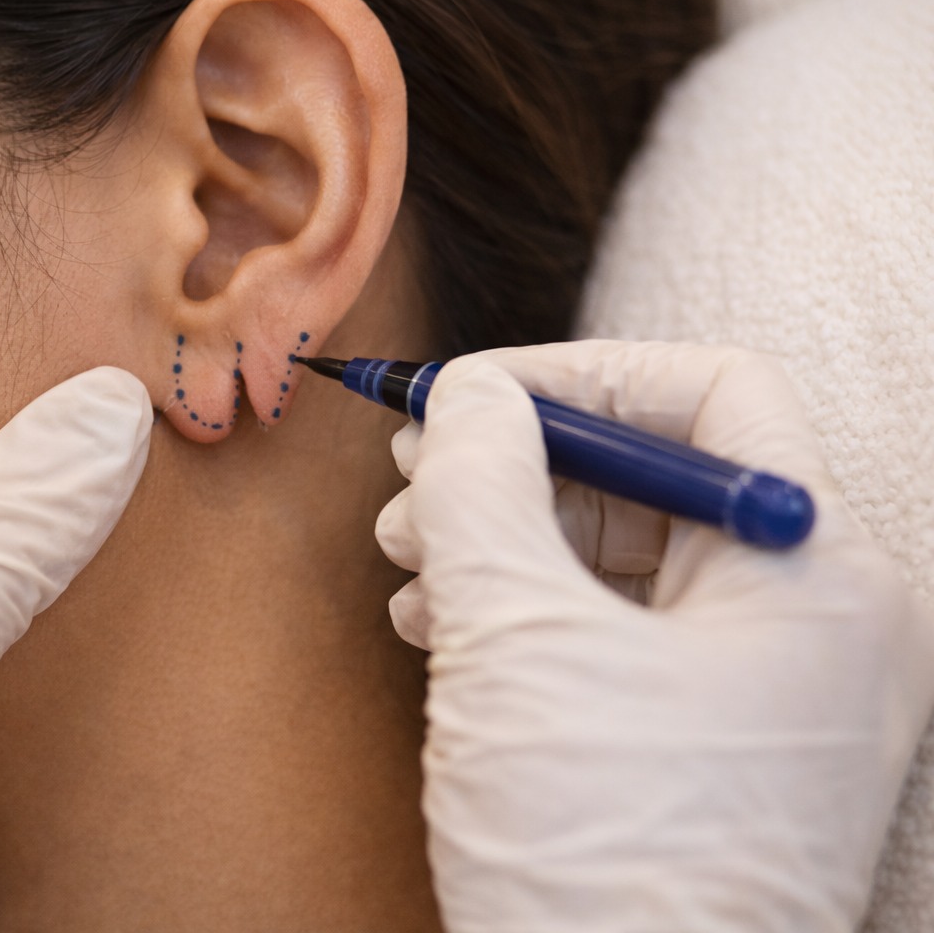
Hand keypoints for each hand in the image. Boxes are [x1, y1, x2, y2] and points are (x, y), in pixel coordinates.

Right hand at [376, 341, 933, 932]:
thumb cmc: (597, 851)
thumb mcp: (516, 636)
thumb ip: (480, 484)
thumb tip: (466, 395)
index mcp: (815, 575)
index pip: (711, 395)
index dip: (576, 374)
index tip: (464, 399)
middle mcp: (814, 621)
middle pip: (655, 475)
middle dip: (514, 467)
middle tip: (411, 481)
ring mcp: (766, 691)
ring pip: (623, 555)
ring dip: (502, 540)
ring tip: (410, 566)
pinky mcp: (710, 743)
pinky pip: (619, 633)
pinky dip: (526, 613)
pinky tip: (443, 629)